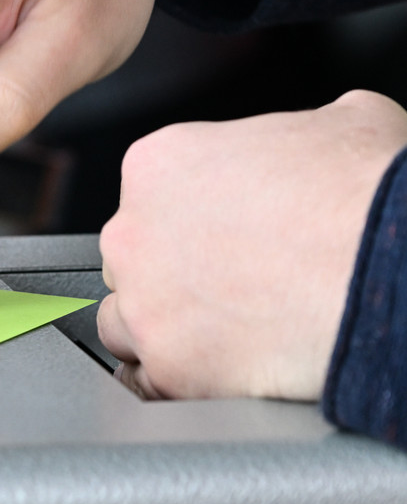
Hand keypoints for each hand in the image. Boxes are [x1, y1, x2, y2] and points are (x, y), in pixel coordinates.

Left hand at [97, 90, 406, 400]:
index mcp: (159, 164)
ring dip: (161, 327)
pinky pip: (147, 382)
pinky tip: (206, 374)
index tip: (223, 237)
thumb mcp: (340, 121)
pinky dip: (172, 380)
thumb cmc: (371, 193)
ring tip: (215, 333)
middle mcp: (133, 231)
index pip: (150, 197)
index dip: (191, 220)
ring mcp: (145, 303)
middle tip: (228, 285)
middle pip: (132, 258)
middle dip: (171, 272)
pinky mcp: (169, 366)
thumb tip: (312, 141)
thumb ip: (293, 131)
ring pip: (123, 320)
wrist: (394, 268)